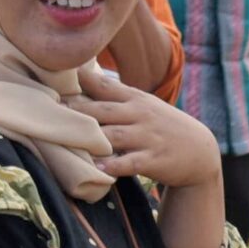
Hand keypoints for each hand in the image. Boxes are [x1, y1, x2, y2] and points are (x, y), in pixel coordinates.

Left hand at [69, 64, 221, 189]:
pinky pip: (130, 163)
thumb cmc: (163, 126)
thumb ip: (116, 95)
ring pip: (113, 136)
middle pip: (102, 110)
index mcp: (135, 99)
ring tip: (67, 142)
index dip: (81, 81)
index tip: (54, 79)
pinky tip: (98, 169)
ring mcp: (147, 137)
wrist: (200, 150)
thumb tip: (81, 79)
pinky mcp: (153, 160)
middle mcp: (140, 115)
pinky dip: (113, 166)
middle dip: (76, 111)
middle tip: (49, 113)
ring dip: (91, 140)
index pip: (104, 86)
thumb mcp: (144, 105)